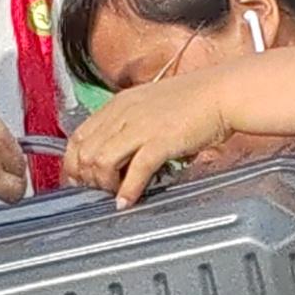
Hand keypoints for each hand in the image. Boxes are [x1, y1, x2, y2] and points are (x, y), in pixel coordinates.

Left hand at [62, 68, 241, 202]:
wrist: (222, 93)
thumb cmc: (193, 101)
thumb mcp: (149, 107)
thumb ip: (129, 126)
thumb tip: (118, 155)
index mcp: (119, 104)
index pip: (79, 136)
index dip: (73, 162)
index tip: (77, 180)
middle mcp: (124, 113)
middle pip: (86, 151)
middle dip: (86, 178)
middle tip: (96, 192)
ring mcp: (141, 126)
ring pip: (102, 161)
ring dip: (104, 185)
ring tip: (114, 195)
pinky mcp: (161, 140)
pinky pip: (135, 170)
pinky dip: (128, 190)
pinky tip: (128, 201)